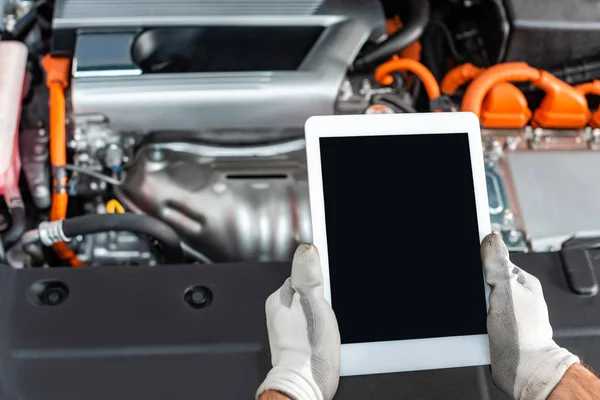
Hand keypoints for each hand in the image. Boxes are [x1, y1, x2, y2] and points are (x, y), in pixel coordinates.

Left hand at [257, 244, 340, 399]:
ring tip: (327, 328)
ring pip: (311, 311)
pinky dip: (322, 330)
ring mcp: (288, 330)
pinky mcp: (298, 344)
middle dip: (322, 299)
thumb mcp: (312, 301)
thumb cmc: (308, 347)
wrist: (306, 383)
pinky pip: (312, 327)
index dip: (320, 280)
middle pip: (308, 293)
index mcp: (279, 298)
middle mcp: (279, 313)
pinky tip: (326, 337)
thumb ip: (307, 274)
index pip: (302, 276)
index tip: (328, 289)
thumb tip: (306, 248)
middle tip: (328, 312)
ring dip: (323, 316)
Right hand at [482, 233, 578, 399]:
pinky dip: (469, 321)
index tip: (469, 264)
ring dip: (469, 306)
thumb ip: (498, 264)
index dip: (479, 260)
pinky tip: (471, 325)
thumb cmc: (522, 335)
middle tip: (476, 297)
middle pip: (483, 279)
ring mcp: (504, 313)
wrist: (523, 371)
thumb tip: (491, 238)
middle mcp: (514, 296)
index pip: (495, 260)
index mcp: (522, 282)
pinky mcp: (494, 329)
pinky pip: (474, 318)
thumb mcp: (507, 291)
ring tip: (476, 315)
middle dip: (472, 286)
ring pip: (476, 299)